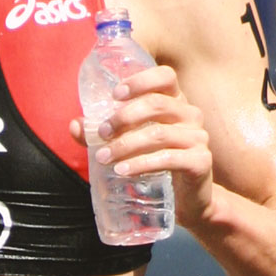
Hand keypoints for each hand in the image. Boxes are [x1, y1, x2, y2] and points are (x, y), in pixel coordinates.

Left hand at [70, 64, 213, 226]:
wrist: (189, 199)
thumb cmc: (158, 163)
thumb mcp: (132, 142)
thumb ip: (104, 132)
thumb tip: (75, 125)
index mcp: (176, 101)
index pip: (166, 76)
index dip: (141, 81)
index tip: (115, 94)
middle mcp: (190, 114)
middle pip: (158, 104)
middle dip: (124, 117)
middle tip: (102, 133)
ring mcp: (198, 137)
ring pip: (158, 134)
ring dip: (126, 145)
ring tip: (104, 158)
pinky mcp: (201, 161)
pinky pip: (168, 159)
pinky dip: (141, 164)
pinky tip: (122, 170)